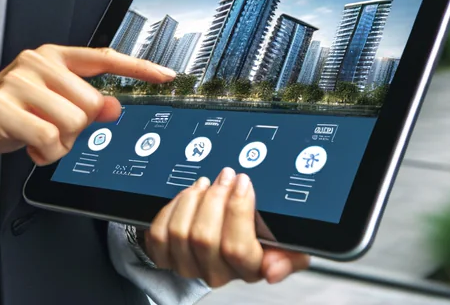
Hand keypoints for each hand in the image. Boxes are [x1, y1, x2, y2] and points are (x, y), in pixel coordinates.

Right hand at [0, 45, 175, 176]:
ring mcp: (16, 80)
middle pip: (91, 103)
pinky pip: (48, 138)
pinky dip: (41, 153)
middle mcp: (35, 62)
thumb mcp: (48, 112)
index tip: (167, 76)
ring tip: (33, 138)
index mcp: (50, 58)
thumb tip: (115, 106)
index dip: (137, 68)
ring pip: (72, 123)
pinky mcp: (0, 105)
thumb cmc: (3, 121)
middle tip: (48, 132)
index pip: (103, 57)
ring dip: (57, 145)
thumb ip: (82, 106)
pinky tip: (24, 146)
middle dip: (76, 130)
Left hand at [142, 167, 310, 287]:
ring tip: (206, 184)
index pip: (237, 249)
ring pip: (180, 233)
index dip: (238, 210)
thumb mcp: (284, 242)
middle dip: (214, 197)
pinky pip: (159, 234)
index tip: (243, 183)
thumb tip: (272, 270)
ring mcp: (189, 265)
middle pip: (204, 237)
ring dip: (192, 199)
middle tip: (225, 176)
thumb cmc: (256, 232)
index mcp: (249, 269)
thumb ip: (290, 256)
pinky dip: (171, 209)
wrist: (226, 231)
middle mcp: (217, 272)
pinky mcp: (166, 255)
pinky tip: (187, 198)